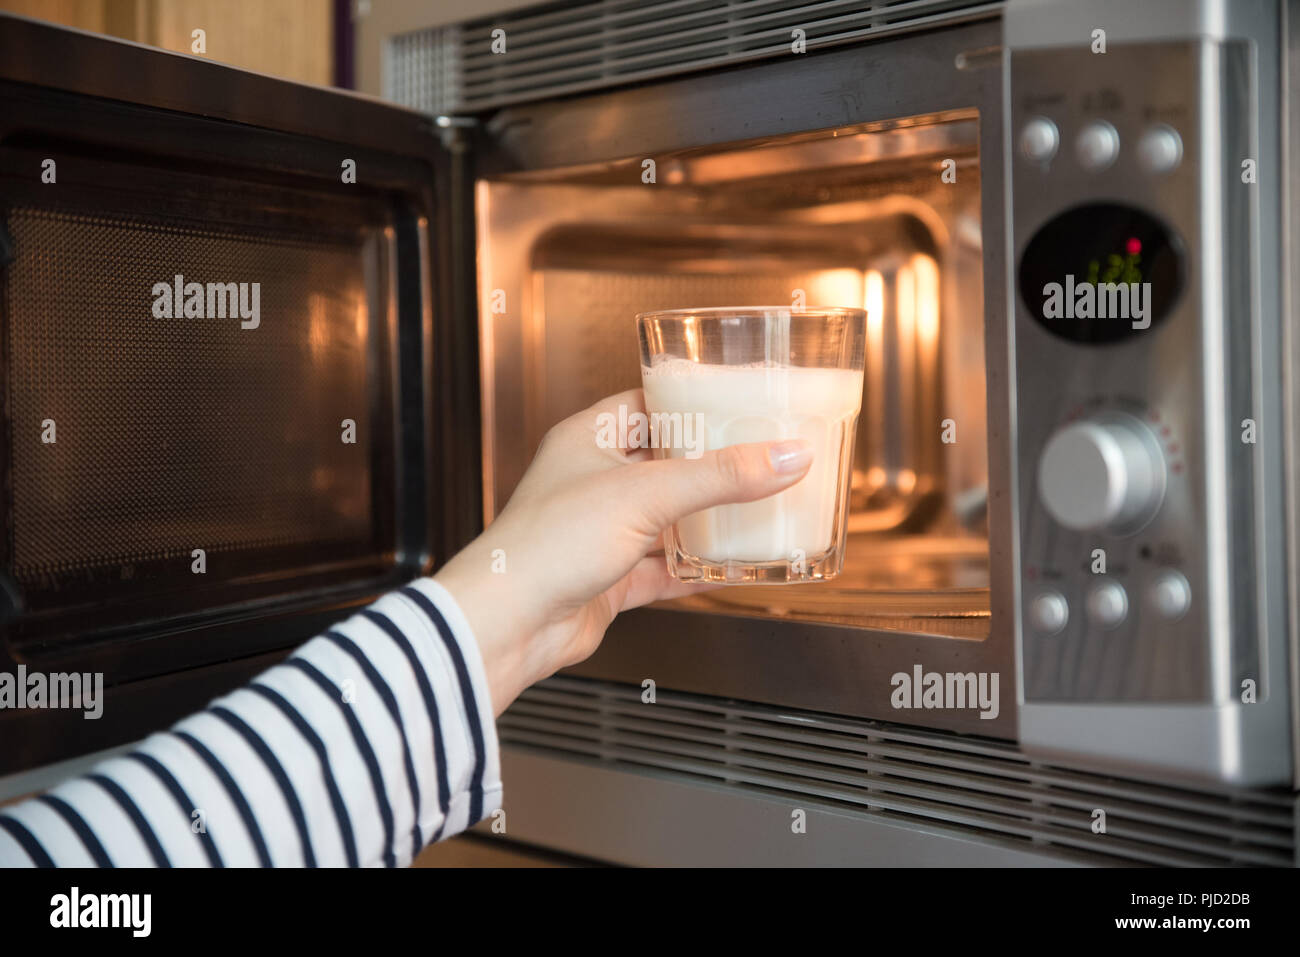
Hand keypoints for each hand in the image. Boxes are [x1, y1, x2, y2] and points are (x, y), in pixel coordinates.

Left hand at [434, 388, 813, 714]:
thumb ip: (720, 476)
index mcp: (588, 438)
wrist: (508, 624)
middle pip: (663, 462)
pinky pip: (660, 567)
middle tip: (758, 457)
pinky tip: (725, 568)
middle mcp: (591, 480)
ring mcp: (599, 531)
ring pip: (664, 518)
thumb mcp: (646, 494)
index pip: (647, 403)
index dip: (691, 400)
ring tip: (754, 509)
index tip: (738, 401)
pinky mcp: (606, 578)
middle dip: (709, 464)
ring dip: (704, 519)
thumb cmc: (545, 545)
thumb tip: (784, 457)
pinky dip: (692, 568)